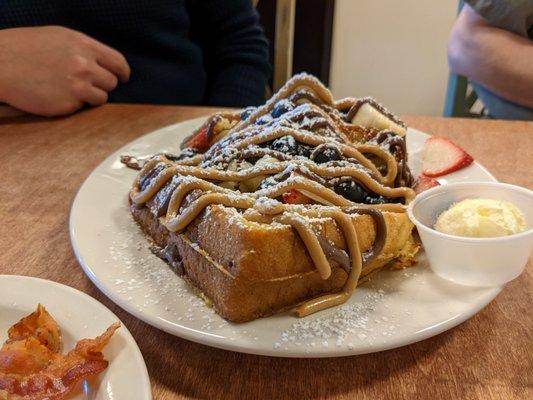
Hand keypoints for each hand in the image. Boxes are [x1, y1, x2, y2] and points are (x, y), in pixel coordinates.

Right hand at [0, 26, 129, 116]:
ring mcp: (77, 86)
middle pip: (112, 82)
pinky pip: (83, 107)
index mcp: (83, 45)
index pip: (118, 62)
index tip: (122, 77)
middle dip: (103, 84)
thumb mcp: (59, 38)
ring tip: (70, 89)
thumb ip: (84, 50)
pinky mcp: (68, 104)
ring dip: (91, 96)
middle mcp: (84, 65)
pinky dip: (76, 104)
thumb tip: (105, 63)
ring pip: (102, 97)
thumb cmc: (26, 49)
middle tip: (86, 83)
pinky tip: (58, 95)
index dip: (122, 72)